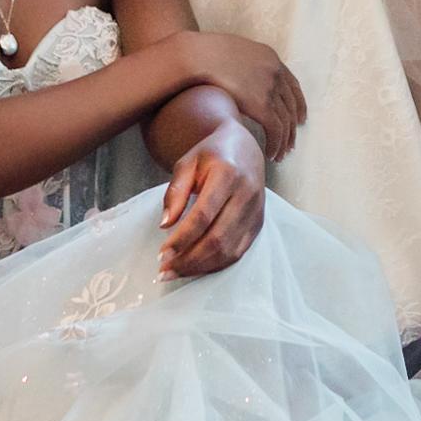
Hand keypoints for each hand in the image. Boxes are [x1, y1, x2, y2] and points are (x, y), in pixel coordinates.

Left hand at [159, 121, 266, 279]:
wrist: (244, 149)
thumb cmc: (212, 155)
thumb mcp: (187, 164)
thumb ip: (175, 192)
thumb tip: (165, 225)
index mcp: (227, 174)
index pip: (203, 215)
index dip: (182, 238)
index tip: (162, 254)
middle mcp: (246, 193)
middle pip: (217, 238)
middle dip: (188, 259)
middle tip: (165, 270)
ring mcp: (256, 211)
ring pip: (228, 250)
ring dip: (200, 266)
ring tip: (176, 272)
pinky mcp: (258, 223)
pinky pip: (238, 252)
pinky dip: (216, 265)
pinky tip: (196, 267)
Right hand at [174, 31, 305, 160]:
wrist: (198, 55)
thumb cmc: (204, 55)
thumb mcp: (232, 55)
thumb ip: (243, 70)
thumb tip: (238, 85)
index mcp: (270, 58)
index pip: (292, 85)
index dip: (298, 104)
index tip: (300, 118)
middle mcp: (275, 72)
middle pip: (292, 105)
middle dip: (293, 127)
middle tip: (291, 144)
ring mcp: (270, 87)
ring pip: (287, 121)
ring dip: (285, 141)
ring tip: (280, 155)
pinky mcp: (262, 104)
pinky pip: (276, 130)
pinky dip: (276, 144)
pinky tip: (271, 154)